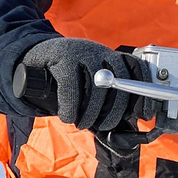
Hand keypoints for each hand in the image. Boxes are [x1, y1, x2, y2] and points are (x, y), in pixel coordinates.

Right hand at [12, 37, 143, 132]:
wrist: (32, 60)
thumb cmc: (66, 80)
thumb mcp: (90, 86)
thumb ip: (107, 100)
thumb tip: (126, 126)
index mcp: (113, 57)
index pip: (139, 72)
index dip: (145, 95)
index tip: (146, 115)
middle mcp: (102, 51)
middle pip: (120, 85)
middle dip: (113, 113)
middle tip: (103, 126)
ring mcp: (83, 51)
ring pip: (97, 89)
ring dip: (89, 114)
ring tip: (81, 123)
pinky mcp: (63, 55)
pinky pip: (72, 87)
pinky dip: (70, 108)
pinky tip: (67, 116)